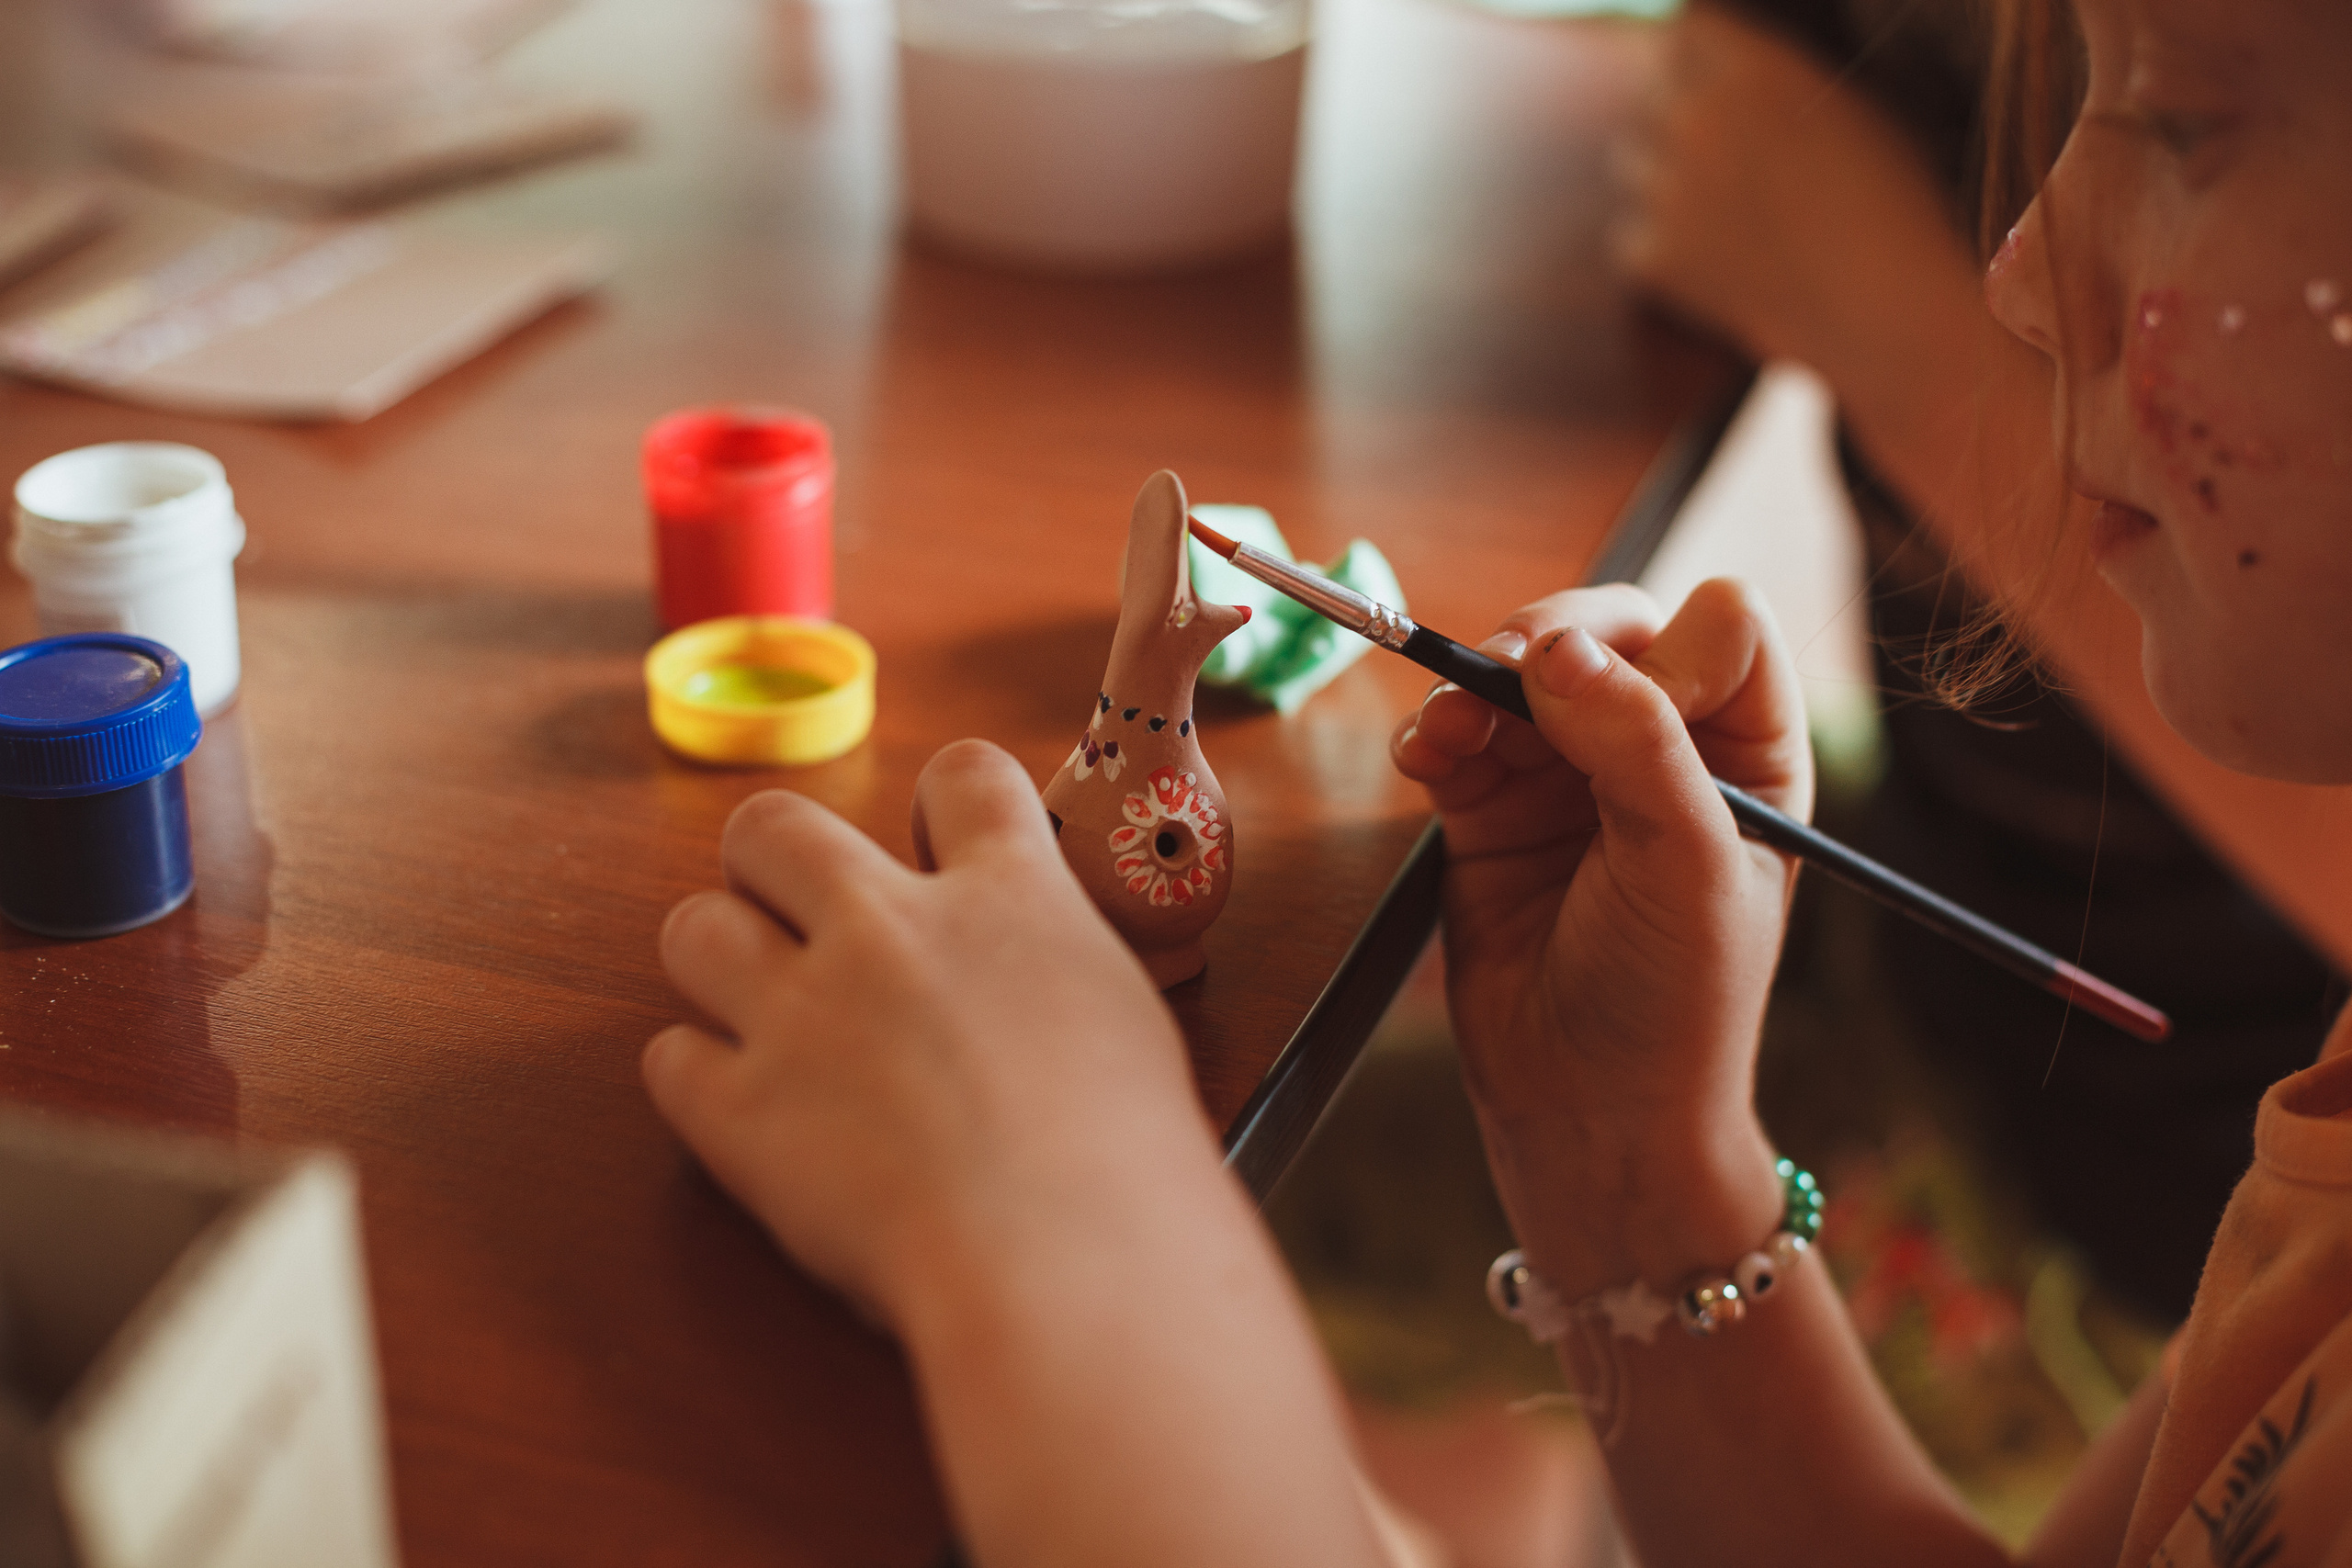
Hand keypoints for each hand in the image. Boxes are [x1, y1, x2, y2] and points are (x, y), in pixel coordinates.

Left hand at [643, 739, 1206, 1328]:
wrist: (1065, 1254)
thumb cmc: (1129, 1160)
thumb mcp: (1126, 1015)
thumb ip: (1055, 969)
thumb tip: (1032, 983)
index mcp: (1007, 896)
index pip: (962, 777)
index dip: (944, 805)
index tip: (941, 846)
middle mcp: (887, 929)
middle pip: (775, 825)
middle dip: (775, 862)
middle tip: (804, 921)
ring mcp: (803, 1015)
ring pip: (693, 929)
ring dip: (720, 962)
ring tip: (763, 1013)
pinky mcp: (740, 1113)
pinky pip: (669, 1060)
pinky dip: (699, 1082)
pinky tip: (750, 1113)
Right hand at [1391, 579, 1809, 1291]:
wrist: (1590, 1113)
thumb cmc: (1675, 1000)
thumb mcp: (1686, 864)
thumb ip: (1634, 743)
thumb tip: (1554, 647)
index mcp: (1748, 751)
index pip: (1722, 630)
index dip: (1673, 650)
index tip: (1638, 713)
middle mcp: (1661, 747)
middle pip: (1608, 630)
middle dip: (1551, 643)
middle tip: (1507, 675)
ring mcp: (1567, 775)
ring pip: (1517, 672)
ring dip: (1474, 685)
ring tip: (1448, 734)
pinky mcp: (1488, 809)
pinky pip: (1454, 734)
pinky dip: (1431, 731)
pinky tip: (1423, 759)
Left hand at [1614, 4, 1981, 390]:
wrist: (1890, 312)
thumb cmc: (1899, 206)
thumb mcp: (1854, 106)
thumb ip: (1779, 72)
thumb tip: (1734, 60)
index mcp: (1753, 68)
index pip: (1685, 28)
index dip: (1698, 54)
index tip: (1711, 77)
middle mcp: (1698, 119)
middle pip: (1650, 88)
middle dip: (1677, 109)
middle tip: (1726, 153)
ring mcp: (1667, 190)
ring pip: (1629, 160)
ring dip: (1661, 175)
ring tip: (1728, 209)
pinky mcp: (1653, 257)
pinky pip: (1628, 236)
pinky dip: (1658, 248)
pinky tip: (1717, 261)